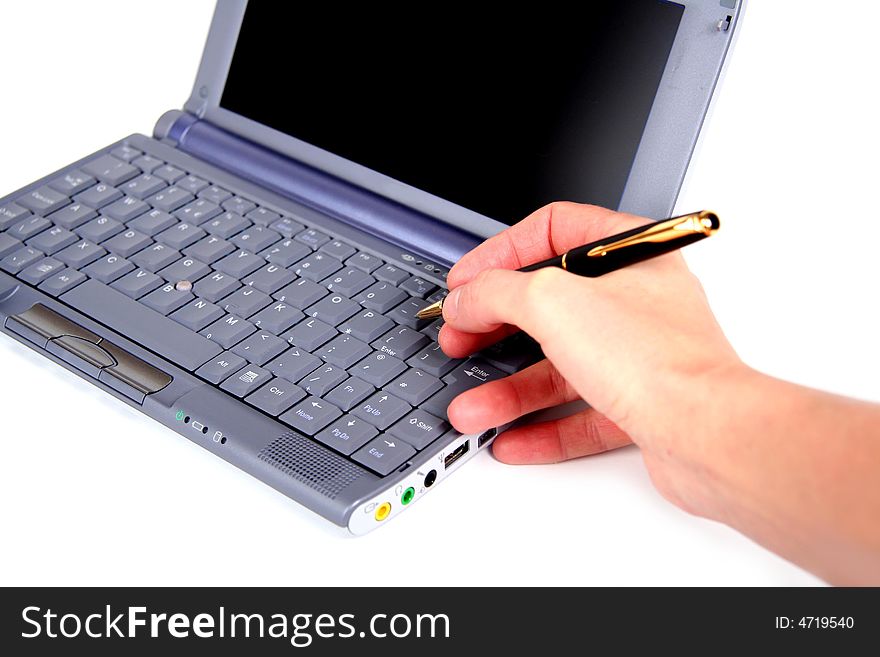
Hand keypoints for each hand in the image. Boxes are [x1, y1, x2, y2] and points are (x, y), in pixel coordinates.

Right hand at [439, 202, 744, 511]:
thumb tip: (468, 297)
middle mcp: (635, 300)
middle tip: (461, 340)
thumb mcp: (553, 302)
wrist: (709, 436)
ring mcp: (638, 353)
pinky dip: (541, 427)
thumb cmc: (658, 359)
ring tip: (473, 408)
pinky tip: (511, 438)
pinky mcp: (639, 403)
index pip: (553, 231)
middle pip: (548, 303)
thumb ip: (496, 292)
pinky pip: (578, 413)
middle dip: (494, 327)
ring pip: (559, 367)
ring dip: (508, 390)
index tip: (468, 279)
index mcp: (628, 254)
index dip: (501, 252)